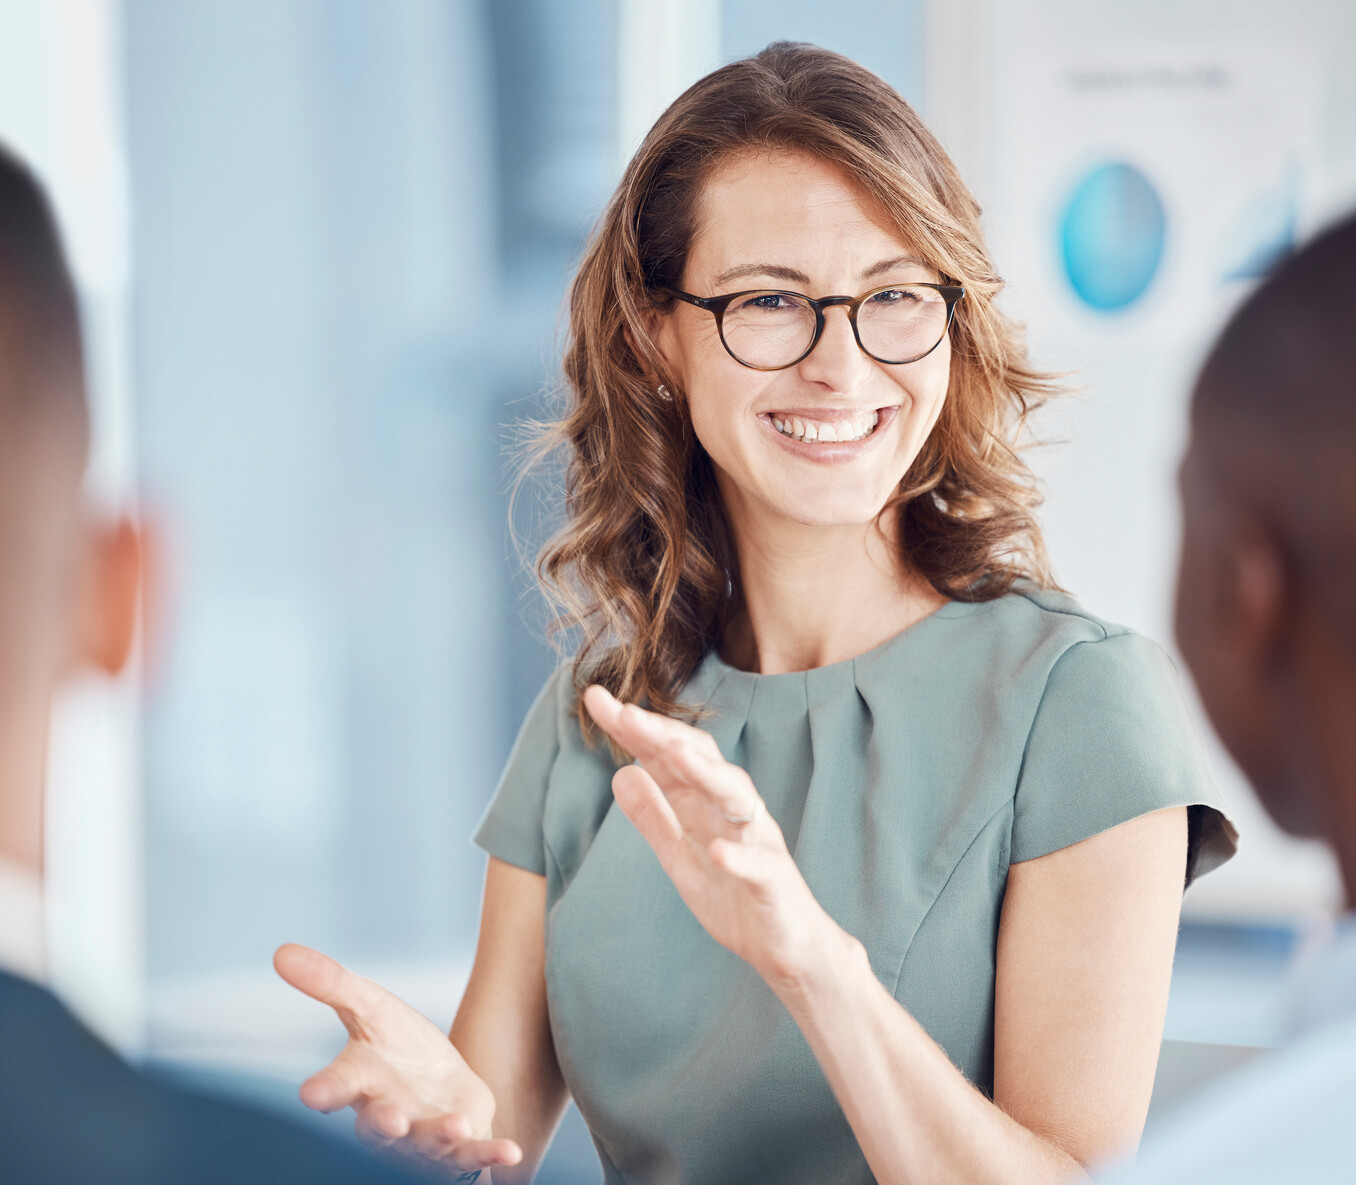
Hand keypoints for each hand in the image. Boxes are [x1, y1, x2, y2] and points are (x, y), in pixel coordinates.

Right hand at [273, 944, 522, 1174]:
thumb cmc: (395, 1047)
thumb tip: (280, 952)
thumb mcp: (369, 1006)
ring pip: (426, 1145)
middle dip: (382, 1126)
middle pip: (379, 1127)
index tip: (311, 1094)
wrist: (439, 1086)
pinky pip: (474, 1156)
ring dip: (438, 1138)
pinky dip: (490, 1156)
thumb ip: (330, 983)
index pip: (339, 1084)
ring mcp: (422, 1138)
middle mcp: (387, 1117)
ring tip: (455, 1125)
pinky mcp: (460, 1147)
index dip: (326, 1089)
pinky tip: (510, 1152)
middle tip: (389, 1120)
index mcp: (361, 1081)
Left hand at [583, 685, 843, 991]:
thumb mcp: (679, 855)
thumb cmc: (732, 895)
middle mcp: (732, 810)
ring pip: (736, 797)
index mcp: (705, 803)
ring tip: (676, 753)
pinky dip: (738, 855)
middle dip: (662, 733)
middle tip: (623, 711)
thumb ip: (653, 815)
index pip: (667, 754)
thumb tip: (620, 771)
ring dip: (708, 774)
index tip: (596, 699)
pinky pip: (756, 864)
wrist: (784, 945)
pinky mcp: (772, 880)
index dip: (634, 727)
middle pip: (700, 760)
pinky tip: (718, 851)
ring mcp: (756, 841)